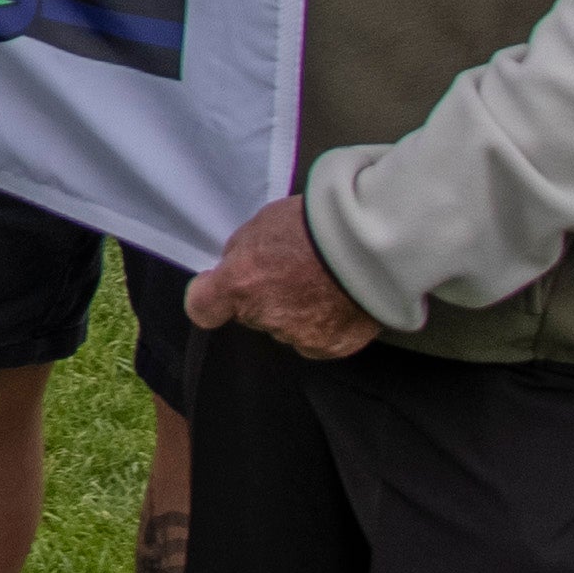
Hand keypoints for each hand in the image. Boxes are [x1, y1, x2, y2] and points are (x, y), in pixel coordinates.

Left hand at [189, 193, 374, 360]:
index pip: (201, 308)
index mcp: (239, 284)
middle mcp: (264, 316)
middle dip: (263, 297)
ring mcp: (298, 336)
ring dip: (296, 312)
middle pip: (251, 314)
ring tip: (323, 284)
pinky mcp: (331, 347)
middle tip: (292, 272)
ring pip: (285, 328)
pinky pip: (317, 340)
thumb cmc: (315, 225)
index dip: (209, 298)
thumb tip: (235, 267)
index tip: (218, 289)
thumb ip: (242, 252)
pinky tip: (339, 301)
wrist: (371, 243)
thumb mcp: (262, 224)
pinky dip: (325, 325)